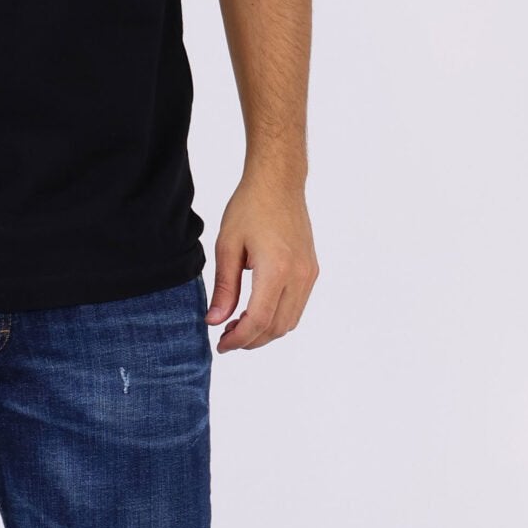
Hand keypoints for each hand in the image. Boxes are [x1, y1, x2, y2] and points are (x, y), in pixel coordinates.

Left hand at [208, 174, 318, 352]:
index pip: (258, 320)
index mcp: (276, 270)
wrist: (279, 183)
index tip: (221, 344)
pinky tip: (256, 310)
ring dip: (265, 331)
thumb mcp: (227, 246)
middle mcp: (299, 276)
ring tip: (238, 325)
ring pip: (290, 321)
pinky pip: (297, 306)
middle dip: (251, 340)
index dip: (238, 339)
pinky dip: (277, 318)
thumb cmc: (250, 208)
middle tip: (225, 337)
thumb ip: (224, 287)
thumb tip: (215, 321)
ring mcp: (309, 274)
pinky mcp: (311, 270)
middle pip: (276, 327)